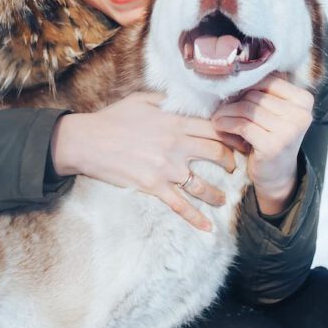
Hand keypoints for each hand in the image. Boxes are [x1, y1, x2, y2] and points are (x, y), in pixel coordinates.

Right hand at [51, 91, 235, 231]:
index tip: (240, 142)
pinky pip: (180, 206)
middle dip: (231, 163)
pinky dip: (195, 219)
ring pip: (203, 185)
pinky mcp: (154, 187)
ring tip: (222, 198)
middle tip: (233, 168)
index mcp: (175, 122)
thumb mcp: (142, 100)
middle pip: (217, 155)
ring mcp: (166, 169)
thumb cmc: (112, 118)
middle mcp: (176, 146)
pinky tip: (207, 228)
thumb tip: (186, 102)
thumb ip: (167, 101)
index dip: (232, 136)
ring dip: (217, 194)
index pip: (215, 129)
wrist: (87, 142)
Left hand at [211, 74, 313, 214]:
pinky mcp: (273, 145)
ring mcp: (289, 130)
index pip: (268, 80)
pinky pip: (241, 125)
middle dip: (233, 101)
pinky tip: (219, 127)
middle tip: (221, 110)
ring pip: (246, 108)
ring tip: (218, 119)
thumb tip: (235, 70)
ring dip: (225, 113)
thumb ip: (264, 92)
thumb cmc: (270, 137)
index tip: (234, 96)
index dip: (247, 86)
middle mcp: (301, 114)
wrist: (276, 174)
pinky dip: (225, 124)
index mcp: (304, 100)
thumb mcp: (274, 112)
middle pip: (255, 94)